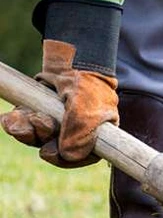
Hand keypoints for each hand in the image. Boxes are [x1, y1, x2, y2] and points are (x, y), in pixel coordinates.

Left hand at [0, 40, 118, 167]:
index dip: (64, 159)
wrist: (73, 58)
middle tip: (38, 122)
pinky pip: (26, 124)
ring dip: (27, 131)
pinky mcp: (42, 112)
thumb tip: (67, 155)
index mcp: (98, 135)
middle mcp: (78, 131)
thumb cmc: (86, 84)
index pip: (83, 157)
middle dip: (42, 138)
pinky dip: (16, 123)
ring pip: (38, 137)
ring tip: (20, 118)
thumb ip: (80, 133)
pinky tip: (7, 118)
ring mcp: (59, 122)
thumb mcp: (87, 109)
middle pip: (57, 148)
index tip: (48, 153)